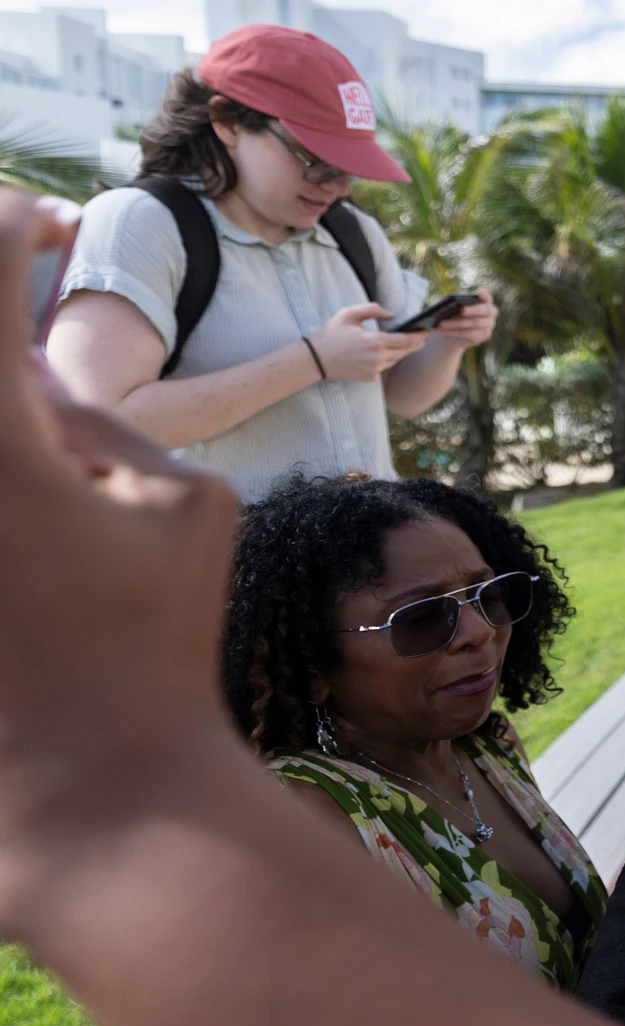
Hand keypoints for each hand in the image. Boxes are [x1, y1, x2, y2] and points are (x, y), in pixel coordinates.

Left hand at [0, 191, 236, 803]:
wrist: (89, 783)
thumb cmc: (158, 637)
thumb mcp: (187, 502)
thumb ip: (106, 419)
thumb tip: (27, 377)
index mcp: (0, 438)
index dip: (18, 224)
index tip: (52, 226)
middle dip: (3, 318)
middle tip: (39, 344)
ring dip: (11, 414)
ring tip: (53, 473)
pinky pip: (0, 497)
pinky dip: (20, 477)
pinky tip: (41, 529)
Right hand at [306, 303, 426, 381]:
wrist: (317, 359)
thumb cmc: (332, 334)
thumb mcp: (349, 314)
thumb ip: (372, 309)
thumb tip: (392, 314)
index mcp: (375, 341)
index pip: (405, 340)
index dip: (418, 336)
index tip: (425, 331)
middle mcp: (378, 358)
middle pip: (405, 351)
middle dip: (416, 344)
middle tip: (423, 338)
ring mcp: (375, 370)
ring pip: (396, 360)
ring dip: (403, 352)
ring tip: (409, 343)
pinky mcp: (371, 378)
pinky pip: (386, 367)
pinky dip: (389, 359)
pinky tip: (389, 353)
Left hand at [430, 289, 495, 349]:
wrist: (452, 332)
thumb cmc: (453, 314)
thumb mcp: (453, 306)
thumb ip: (454, 304)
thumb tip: (448, 305)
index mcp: (485, 300)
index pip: (487, 296)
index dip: (484, 294)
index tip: (479, 293)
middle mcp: (491, 312)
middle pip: (485, 311)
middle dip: (473, 310)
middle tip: (462, 310)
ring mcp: (489, 324)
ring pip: (475, 323)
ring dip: (457, 323)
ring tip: (441, 323)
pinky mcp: (484, 335)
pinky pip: (469, 334)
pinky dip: (454, 331)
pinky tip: (443, 331)